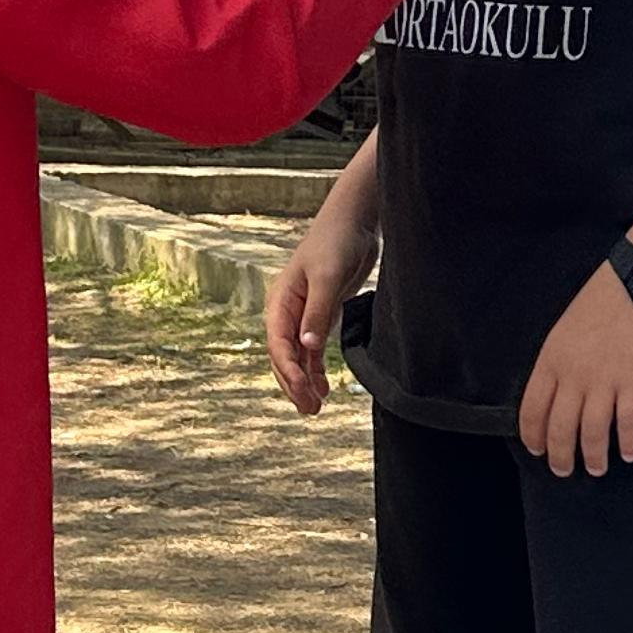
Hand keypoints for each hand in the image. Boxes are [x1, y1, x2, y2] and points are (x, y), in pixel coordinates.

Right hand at [265, 204, 381, 414]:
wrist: (354, 221)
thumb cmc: (336, 242)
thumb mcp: (327, 276)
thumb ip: (317, 312)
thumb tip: (306, 347)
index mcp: (280, 301)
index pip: (278, 344)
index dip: (289, 370)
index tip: (304, 391)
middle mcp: (288, 311)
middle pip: (284, 356)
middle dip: (293, 383)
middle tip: (310, 410)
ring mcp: (304, 314)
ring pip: (298, 356)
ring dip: (304, 381)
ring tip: (315, 408)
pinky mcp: (322, 314)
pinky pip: (313, 349)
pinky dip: (316, 368)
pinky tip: (323, 387)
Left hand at [518, 262, 632, 475]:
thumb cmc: (605, 297)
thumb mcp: (567, 326)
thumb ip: (560, 360)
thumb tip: (559, 390)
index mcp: (552, 359)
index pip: (532, 409)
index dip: (533, 436)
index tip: (537, 449)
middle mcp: (574, 375)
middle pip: (560, 428)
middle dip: (560, 456)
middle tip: (564, 470)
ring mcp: (604, 380)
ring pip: (592, 433)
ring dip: (594, 456)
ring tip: (596, 468)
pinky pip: (629, 422)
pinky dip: (628, 442)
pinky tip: (629, 453)